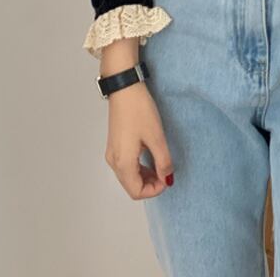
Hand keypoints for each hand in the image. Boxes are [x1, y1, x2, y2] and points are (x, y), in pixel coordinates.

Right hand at [104, 79, 173, 199]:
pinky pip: (126, 164)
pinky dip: (139, 166)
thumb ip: (163, 161)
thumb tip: (167, 178)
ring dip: (145, 176)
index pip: (136, 192)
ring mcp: (112, 152)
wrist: (125, 89)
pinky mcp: (114, 144)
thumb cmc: (139, 110)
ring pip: (128, 176)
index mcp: (123, 163)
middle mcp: (114, 161)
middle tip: (166, 173)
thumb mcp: (156, 137)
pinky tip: (150, 157)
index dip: (154, 190)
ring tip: (160, 164)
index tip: (168, 178)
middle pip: (131, 186)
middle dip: (150, 184)